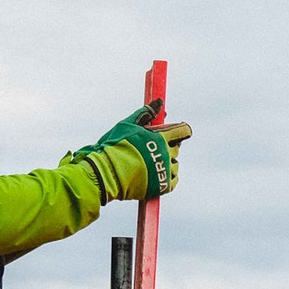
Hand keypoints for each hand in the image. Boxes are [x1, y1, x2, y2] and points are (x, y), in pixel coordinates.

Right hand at [69, 102, 192, 200]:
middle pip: (177, 147)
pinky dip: (166, 177)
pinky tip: (155, 174)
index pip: (183, 131)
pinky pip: (173, 180)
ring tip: (149, 163)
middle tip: (150, 148)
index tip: (174, 132)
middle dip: (167, 146)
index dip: (180, 130)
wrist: (105, 173)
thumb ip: (146, 113)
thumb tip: (160, 101)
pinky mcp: (163, 186)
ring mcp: (165, 171)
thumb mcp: (128, 125)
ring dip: (167, 162)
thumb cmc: (114, 146)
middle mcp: (166, 154)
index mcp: (160, 137)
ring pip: (175, 164)